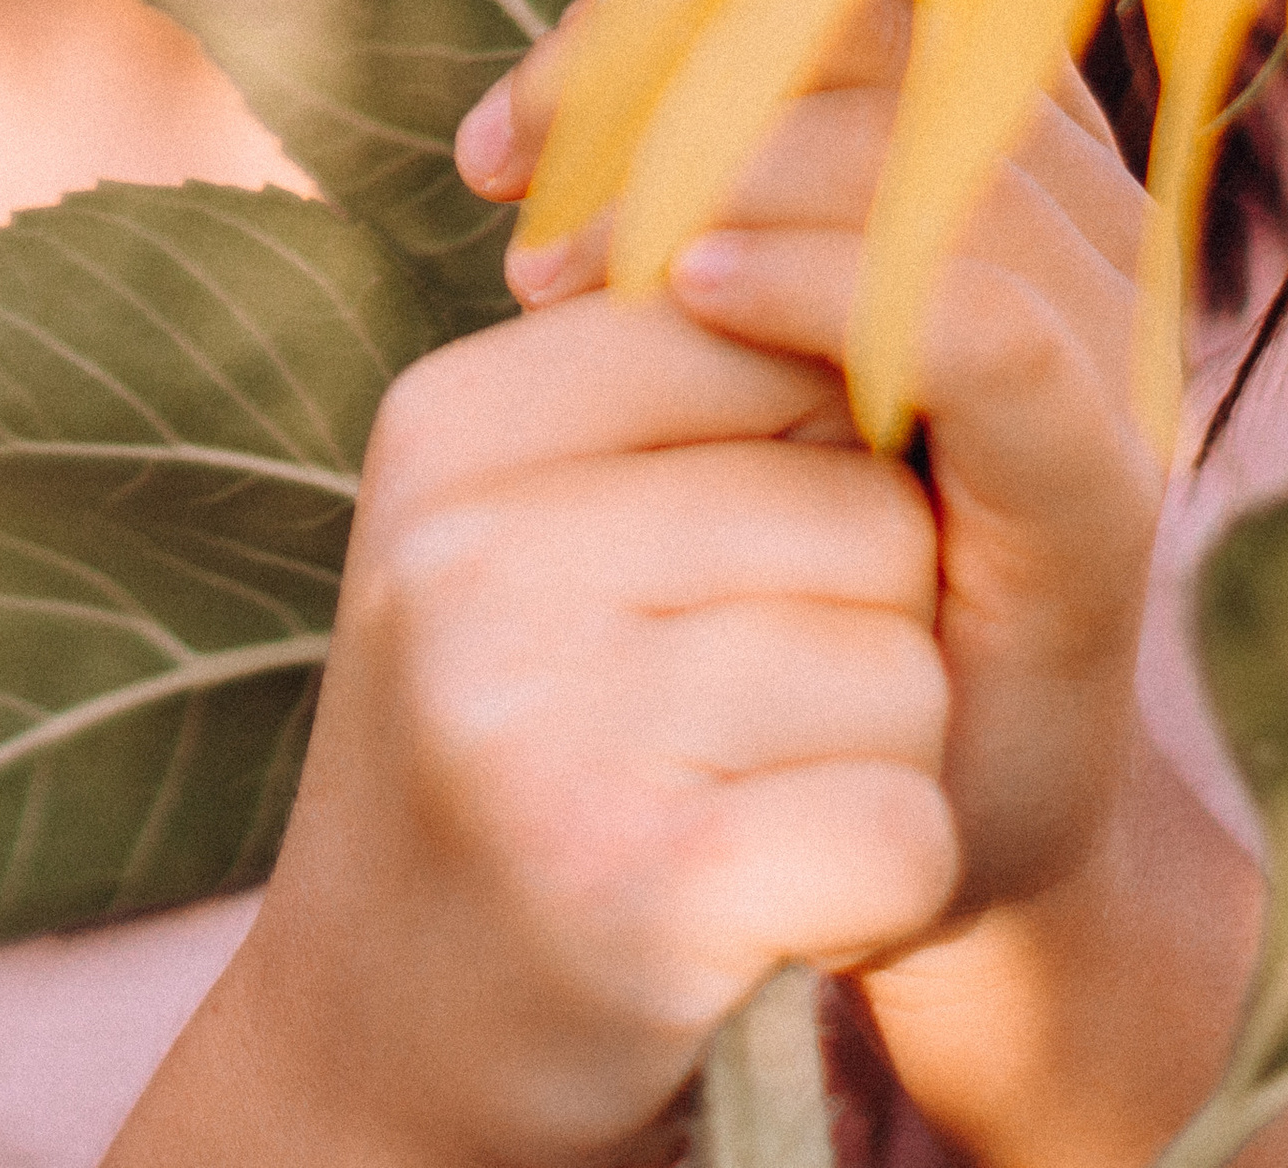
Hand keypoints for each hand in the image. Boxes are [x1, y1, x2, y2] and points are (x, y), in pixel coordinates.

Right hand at [234, 286, 956, 1166]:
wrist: (383, 1040)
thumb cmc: (520, 736)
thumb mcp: (525, 522)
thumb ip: (677, 376)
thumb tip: (890, 247)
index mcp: (450, 423)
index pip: (769, 331)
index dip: (814, 459)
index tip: (728, 568)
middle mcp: (473, 555)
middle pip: (866, 507)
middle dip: (861, 619)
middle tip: (730, 722)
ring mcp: (545, 725)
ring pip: (901, 667)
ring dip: (877, 758)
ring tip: (741, 805)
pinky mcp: (642, 892)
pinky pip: (905, 828)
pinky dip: (885, 884)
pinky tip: (779, 905)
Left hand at [457, 0, 1161, 922]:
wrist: (885, 821)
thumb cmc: (774, 557)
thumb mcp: (711, 338)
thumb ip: (689, 198)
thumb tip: (539, 105)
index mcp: (993, 151)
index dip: (666, 1)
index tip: (496, 134)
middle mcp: (1080, 217)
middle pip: (887, 31)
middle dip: (670, 78)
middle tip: (517, 195)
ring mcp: (1110, 346)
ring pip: (936, 144)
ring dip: (726, 168)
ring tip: (568, 270)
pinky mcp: (1100, 480)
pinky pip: (985, 313)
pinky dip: (831, 278)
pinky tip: (696, 293)